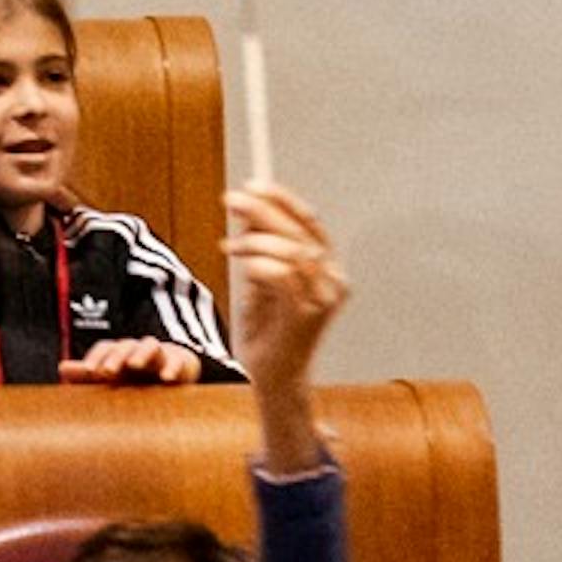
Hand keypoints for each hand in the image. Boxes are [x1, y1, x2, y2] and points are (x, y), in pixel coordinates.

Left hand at [55, 337, 204, 386]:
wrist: (171, 372)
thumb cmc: (134, 376)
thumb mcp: (112, 376)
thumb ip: (86, 373)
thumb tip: (60, 367)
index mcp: (118, 353)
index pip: (104, 349)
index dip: (96, 357)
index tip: (90, 371)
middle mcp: (136, 350)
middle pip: (124, 346)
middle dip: (115, 357)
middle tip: (106, 371)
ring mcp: (158, 354)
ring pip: (149, 347)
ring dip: (140, 354)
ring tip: (134, 365)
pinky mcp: (179, 361)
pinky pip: (177, 361)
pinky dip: (172, 367)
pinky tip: (167, 378)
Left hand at [227, 182, 346, 470]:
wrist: (275, 377)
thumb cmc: (268, 331)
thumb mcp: (262, 284)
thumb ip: (261, 252)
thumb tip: (247, 216)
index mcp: (326, 269)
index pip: (310, 224)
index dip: (283, 200)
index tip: (254, 184)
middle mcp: (333, 281)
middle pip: (301, 233)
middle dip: (265, 211)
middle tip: (232, 199)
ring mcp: (323, 299)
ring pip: (293, 252)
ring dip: (256, 240)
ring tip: (228, 245)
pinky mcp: (306, 317)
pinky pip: (284, 278)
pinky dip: (261, 263)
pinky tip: (241, 261)